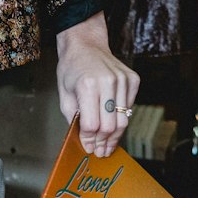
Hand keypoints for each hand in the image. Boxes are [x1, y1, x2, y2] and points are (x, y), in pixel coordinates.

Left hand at [56, 11, 139, 157]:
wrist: (86, 44)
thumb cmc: (71, 69)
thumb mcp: (64, 94)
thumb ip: (74, 118)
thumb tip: (85, 140)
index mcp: (87, 85)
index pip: (91, 124)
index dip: (90, 140)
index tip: (88, 148)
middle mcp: (108, 82)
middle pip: (110, 125)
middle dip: (104, 142)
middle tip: (100, 152)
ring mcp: (123, 80)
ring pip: (123, 119)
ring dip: (115, 136)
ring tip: (108, 146)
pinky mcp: (133, 79)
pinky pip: (129, 107)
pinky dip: (121, 118)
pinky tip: (112, 122)